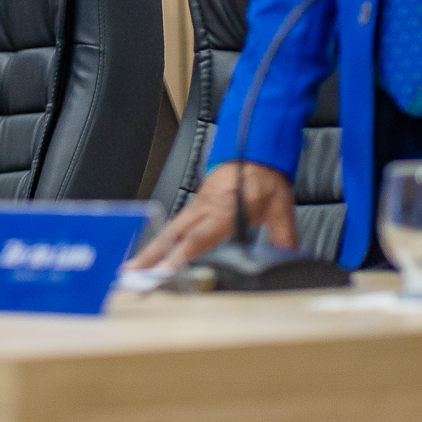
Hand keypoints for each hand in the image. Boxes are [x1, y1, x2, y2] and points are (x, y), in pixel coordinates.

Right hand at [124, 162, 297, 270]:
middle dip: (149, 255)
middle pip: (171, 235)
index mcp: (223, 210)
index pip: (198, 238)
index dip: (179, 257)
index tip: (163, 273)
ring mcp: (197, 205)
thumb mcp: (281, 208)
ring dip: (150, 248)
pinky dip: (160, 239)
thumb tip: (291, 262)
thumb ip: (284, 238)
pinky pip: (175, 224)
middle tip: (130, 273)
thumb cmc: (265, 175)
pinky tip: (154, 251)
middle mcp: (204, 208)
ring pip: (169, 229)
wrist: (258, 147)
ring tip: (132, 267)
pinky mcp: (197, 204)